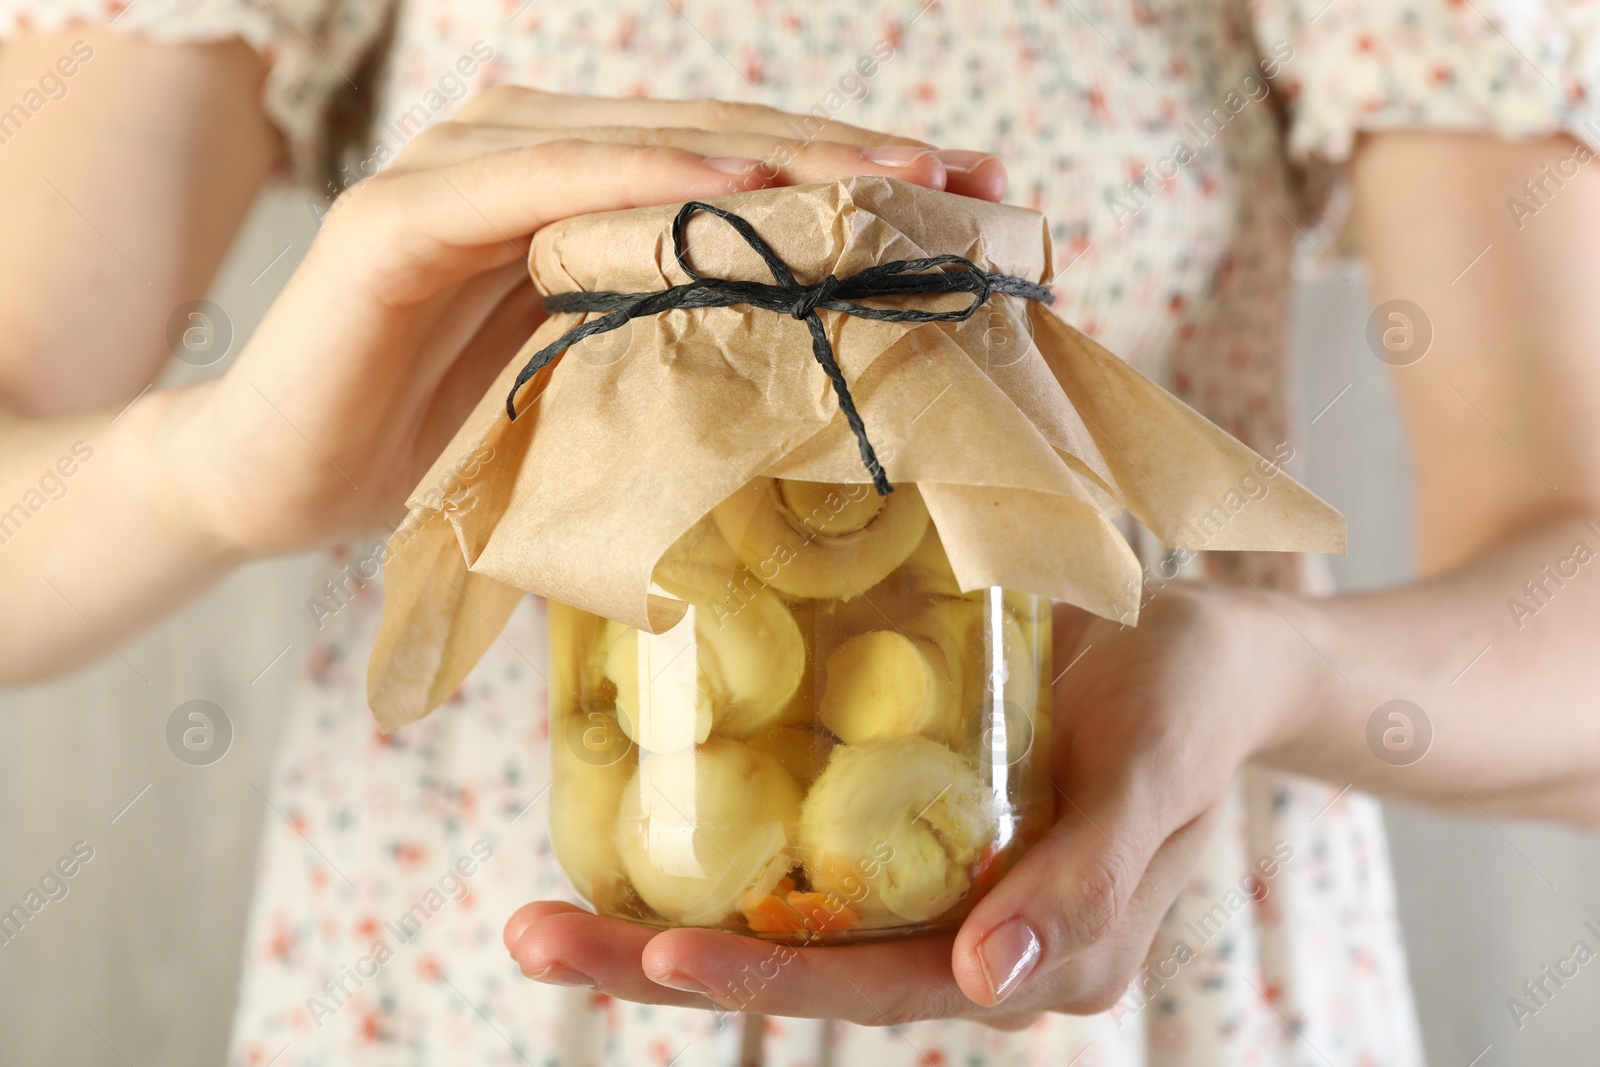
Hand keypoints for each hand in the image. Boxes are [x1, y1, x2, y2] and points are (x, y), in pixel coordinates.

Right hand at [138, 90, 1005, 558]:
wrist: (271, 482)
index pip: (739, 168)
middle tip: (969, 175)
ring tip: (892, 173)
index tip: (976, 197)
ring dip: (773, 156)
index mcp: (578, 192)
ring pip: (641, 143)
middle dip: (848, 154)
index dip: (855, 173)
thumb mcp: (591, 394)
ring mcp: (460, 175)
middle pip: (713, 139)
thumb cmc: (437, 445)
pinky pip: (536, 186)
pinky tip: (737, 187)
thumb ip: (677, 348)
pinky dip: (639, 178)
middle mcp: (525, 156)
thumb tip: (830, 372)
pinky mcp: (397, 219)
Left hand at [504, 584, 1310, 1026]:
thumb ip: (1086, 884)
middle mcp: (965, 937)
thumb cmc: (1191, 701)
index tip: (661, 954)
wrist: (1205, 650)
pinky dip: (710, 855)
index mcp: (1036, 952)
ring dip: (658, 921)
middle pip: (803, 967)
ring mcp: (928, 884)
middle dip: (664, 964)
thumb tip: (982, 984)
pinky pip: (799, 854)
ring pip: (782, 921)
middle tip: (536, 936)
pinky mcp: (901, 822)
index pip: (883, 986)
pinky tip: (617, 839)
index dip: (773, 976)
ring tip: (540, 914)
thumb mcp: (1154, 776)